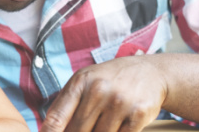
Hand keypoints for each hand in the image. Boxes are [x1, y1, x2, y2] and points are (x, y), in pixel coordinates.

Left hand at [41, 56, 166, 131]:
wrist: (151, 72)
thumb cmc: (111, 80)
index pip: (57, 117)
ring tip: (103, 122)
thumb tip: (47, 130)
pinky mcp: (138, 115)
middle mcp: (99, 90)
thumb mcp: (85, 81)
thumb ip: (66, 104)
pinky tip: (118, 126)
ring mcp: (120, 103)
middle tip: (85, 128)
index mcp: (81, 82)